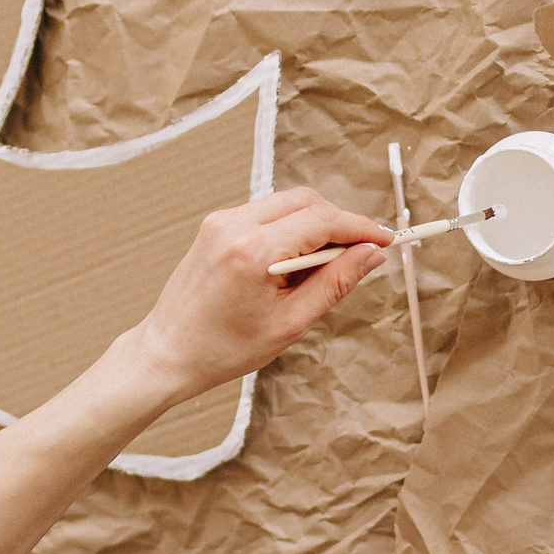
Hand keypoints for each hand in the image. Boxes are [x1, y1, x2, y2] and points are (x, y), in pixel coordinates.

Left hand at [125, 189, 390, 404]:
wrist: (168, 353)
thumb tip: (371, 255)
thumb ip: (335, 283)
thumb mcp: (290, 323)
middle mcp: (234, 225)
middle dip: (339, 223)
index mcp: (253, 252)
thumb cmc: (224, 349)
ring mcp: (220, 221)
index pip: (322, 220)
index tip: (386, 240)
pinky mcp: (214, 225)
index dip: (361, 228)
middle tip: (359, 255)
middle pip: (306, 200)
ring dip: (313, 225)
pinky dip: (288, 229)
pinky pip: (265, 214)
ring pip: (286, 203)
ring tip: (321, 268)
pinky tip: (291, 264)